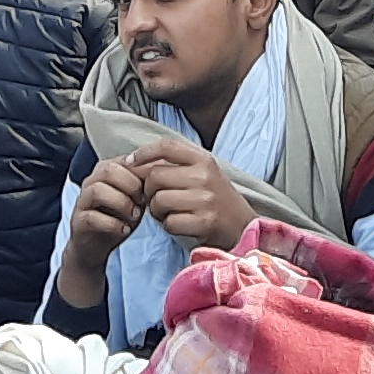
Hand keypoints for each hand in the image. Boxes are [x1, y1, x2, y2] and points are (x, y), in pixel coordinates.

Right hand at [58, 157, 151, 290]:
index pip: (124, 159)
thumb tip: (161, 172)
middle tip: (143, 201)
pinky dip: (112, 224)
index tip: (153, 189)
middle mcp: (92, 180)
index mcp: (107, 170)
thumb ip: (145, 184)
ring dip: (121, 203)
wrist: (97, 244)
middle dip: (130, 185)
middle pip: (109, 170)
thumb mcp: (136, 198)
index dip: (142, 172)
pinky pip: (92, 217)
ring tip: (135, 216)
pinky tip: (124, 229)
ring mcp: (83, 200)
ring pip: (98, 190)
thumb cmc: (119, 216)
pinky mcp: (79, 220)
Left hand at [127, 132, 253, 251]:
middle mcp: (205, 176)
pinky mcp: (205, 222)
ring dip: (157, 211)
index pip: (166, 146)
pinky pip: (169, 222)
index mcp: (204, 159)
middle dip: (149, 191)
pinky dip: (169, 226)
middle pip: (155, 176)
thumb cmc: (215, 199)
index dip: (143, 152)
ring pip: (158, 200)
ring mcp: (205, 199)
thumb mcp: (203, 173)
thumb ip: (176, 166)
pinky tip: (180, 224)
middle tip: (157, 199)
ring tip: (169, 213)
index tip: (130, 162)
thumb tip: (135, 163)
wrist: (243, 227)